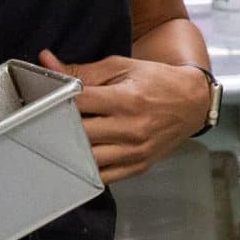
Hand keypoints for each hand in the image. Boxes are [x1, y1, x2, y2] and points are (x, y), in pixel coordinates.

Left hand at [39, 50, 207, 183]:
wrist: (193, 103)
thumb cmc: (157, 82)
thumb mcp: (121, 67)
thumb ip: (82, 70)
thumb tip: (46, 61)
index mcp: (126, 99)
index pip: (77, 103)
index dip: (55, 99)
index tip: (47, 98)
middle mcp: (131, 129)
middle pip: (78, 134)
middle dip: (59, 126)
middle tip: (48, 120)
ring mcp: (135, 151)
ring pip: (87, 160)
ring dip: (70, 150)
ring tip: (63, 138)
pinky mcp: (138, 166)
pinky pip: (102, 177)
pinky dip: (87, 168)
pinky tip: (81, 156)